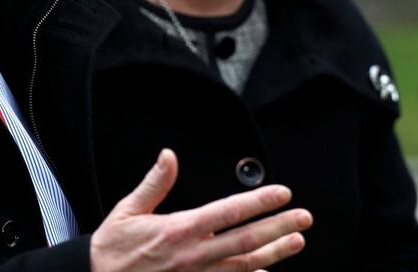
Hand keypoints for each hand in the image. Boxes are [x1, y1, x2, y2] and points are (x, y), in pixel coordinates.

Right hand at [90, 149, 311, 271]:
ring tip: (296, 242)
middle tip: (304, 218)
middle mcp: (194, 255)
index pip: (229, 212)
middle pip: (246, 239)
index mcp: (179, 229)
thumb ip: (155, 183)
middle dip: (279, 227)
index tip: (281, 194)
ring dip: (274, 253)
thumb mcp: (128, 210)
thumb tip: (168, 156)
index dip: (259, 202)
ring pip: (245, 264)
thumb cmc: (113, 249)